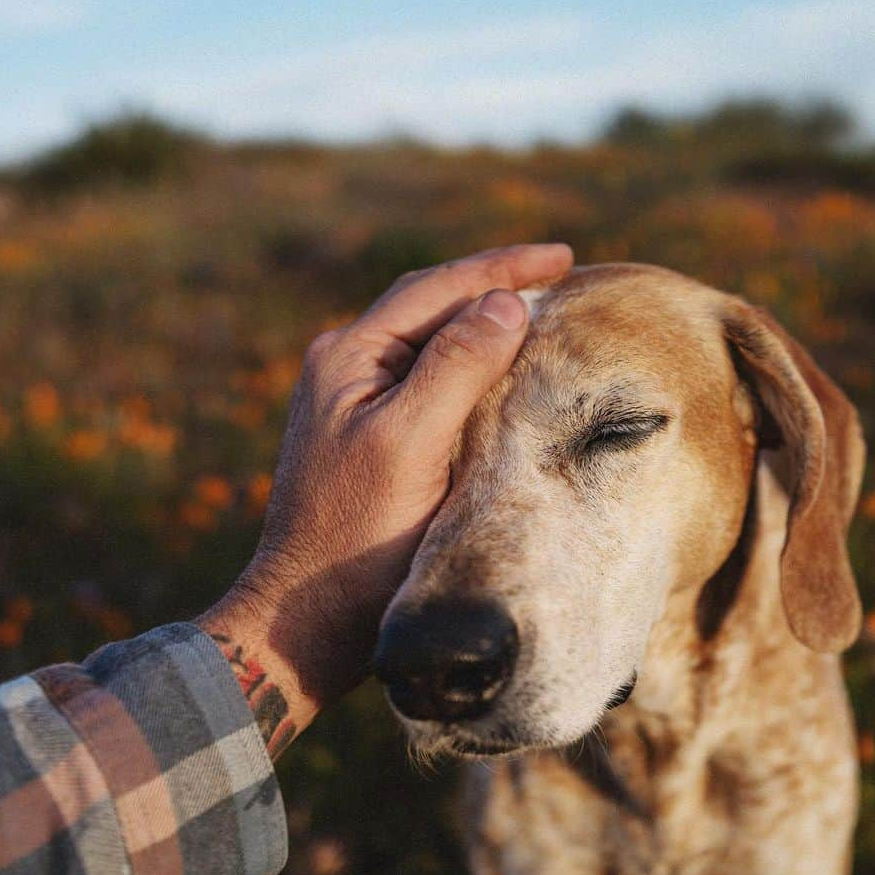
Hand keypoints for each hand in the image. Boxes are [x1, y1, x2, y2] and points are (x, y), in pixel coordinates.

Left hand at [199, 243, 572, 754]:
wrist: (311, 617)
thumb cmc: (359, 536)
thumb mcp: (411, 444)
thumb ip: (455, 367)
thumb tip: (505, 304)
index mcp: (349, 356)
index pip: (436, 289)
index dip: (502, 269)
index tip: (563, 258)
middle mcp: (345, 368)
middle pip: (430, 307)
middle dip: (493, 287)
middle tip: (558, 275)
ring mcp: (353, 404)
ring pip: (429, 343)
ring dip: (482, 326)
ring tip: (537, 315)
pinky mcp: (367, 440)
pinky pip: (427, 382)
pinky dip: (469, 368)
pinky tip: (497, 376)